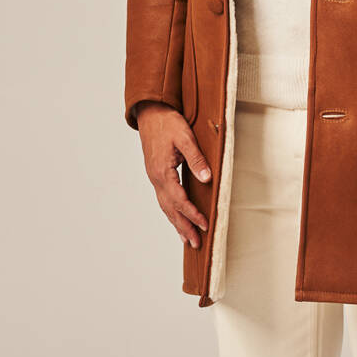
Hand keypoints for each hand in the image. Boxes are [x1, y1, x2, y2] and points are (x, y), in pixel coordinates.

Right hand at [136, 101, 211, 248]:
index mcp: (163, 171)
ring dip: (177, 223)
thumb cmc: (167, 123)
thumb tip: (207, 178)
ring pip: (165, 207)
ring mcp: (154, 177)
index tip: (205, 225)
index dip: (192, 214)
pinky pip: (163, 199)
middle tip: (196, 243)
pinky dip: (171, 212)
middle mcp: (156, 178)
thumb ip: (196, 158)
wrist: (150, 112)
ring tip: (187, 239)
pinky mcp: (156, 174)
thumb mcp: (185, 137)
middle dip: (184, 227)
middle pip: (170, 209)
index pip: (179, 199)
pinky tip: (177, 218)